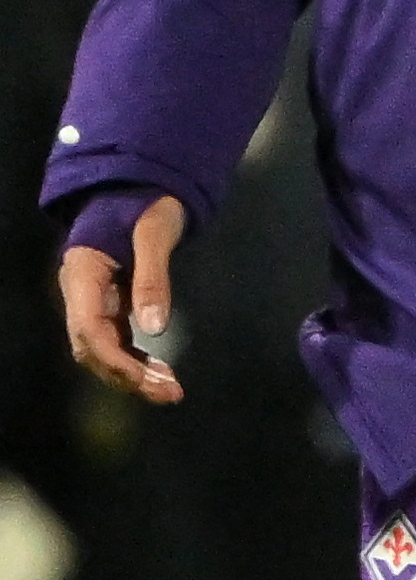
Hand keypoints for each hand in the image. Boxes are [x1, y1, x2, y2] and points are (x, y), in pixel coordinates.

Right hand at [55, 195, 187, 405]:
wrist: (140, 186)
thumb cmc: (147, 204)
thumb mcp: (154, 233)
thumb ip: (153, 278)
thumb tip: (155, 329)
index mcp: (81, 274)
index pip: (89, 330)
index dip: (115, 361)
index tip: (146, 381)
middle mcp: (81, 293)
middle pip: (93, 348)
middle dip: (127, 376)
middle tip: (170, 393)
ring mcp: (93, 300)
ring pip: (103, 350)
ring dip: (132, 374)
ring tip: (170, 391)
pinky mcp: (110, 304)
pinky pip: (116, 340)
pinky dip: (136, 360)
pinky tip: (161, 373)